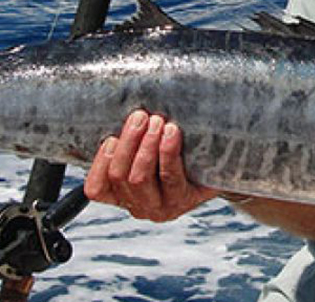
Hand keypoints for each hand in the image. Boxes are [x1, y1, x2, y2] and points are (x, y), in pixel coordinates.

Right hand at [83, 110, 218, 221]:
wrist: (218, 168)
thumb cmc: (176, 153)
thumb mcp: (147, 150)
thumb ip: (130, 140)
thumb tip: (115, 107)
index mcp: (122, 196)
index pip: (96, 189)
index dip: (99, 163)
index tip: (111, 137)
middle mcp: (138, 206)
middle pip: (119, 176)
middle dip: (127, 142)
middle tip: (139, 116)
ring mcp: (161, 207)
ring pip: (139, 178)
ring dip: (145, 145)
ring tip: (156, 121)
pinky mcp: (184, 200)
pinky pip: (170, 177)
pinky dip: (167, 152)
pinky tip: (171, 132)